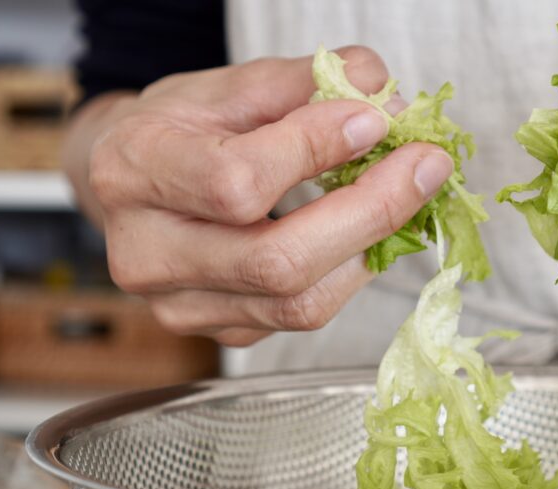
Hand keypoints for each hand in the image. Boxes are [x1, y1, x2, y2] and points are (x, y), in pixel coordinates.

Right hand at [66, 47, 453, 345]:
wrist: (134, 188)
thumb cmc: (179, 131)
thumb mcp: (227, 88)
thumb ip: (303, 84)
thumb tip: (382, 93)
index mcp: (132, 173)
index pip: (234, 182)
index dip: (314, 151)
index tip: (373, 119)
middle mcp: (147, 256)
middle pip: (276, 262)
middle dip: (370, 212)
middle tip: (425, 166)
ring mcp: (182, 308)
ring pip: (300, 303)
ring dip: (372, 245)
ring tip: (410, 194)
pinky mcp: (222, 334)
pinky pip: (303, 315)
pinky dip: (352, 271)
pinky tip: (372, 230)